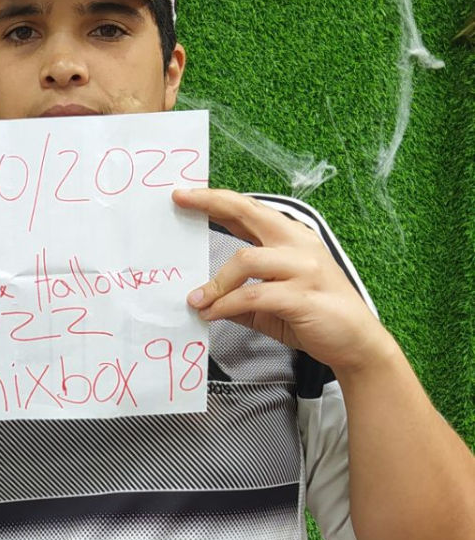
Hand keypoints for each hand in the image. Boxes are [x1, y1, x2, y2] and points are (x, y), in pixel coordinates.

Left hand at [173, 188, 390, 373]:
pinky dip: (226, 305)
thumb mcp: (270, 303)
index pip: (249, 210)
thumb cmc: (316, 316)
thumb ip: (239, 296)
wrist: (358, 344)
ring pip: (245, 260)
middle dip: (212, 203)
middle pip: (249, 212)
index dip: (216, 200)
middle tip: (181, 201)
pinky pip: (253, 295)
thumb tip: (203, 300)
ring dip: (216, 283)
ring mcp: (303, 268)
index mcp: (291, 237)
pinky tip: (213, 314)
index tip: (185, 195)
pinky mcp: (302, 296)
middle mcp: (298, 243)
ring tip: (197, 301)